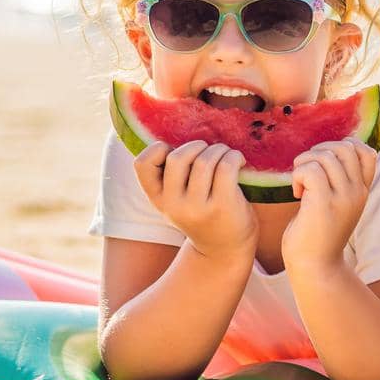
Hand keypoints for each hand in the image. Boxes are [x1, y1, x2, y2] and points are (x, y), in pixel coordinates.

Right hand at [133, 141, 256, 257]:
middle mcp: (173, 204)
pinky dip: (234, 156)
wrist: (224, 250)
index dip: (158, 148)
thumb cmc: (203, 214)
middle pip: (177, 157)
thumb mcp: (177, 200)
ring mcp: (197, 207)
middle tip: (210, 151)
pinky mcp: (222, 206)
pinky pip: (226, 167)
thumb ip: (172, 176)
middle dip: (197, 146)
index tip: (177, 152)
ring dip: (219, 150)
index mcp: (158, 199)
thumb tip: (181, 128)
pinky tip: (239, 161)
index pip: (141, 164)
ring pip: (204, 160)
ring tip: (227, 155)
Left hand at [282, 138, 377, 269]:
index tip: (325, 163)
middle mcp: (357, 191)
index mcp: (362, 191)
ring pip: (324, 156)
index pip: (367, 152)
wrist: (316, 266)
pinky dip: (297, 176)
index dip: (343, 147)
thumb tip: (325, 153)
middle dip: (319, 151)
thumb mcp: (338, 205)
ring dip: (304, 164)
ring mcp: (343, 197)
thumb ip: (339, 182)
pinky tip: (297, 193)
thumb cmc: (319, 235)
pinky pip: (310, 170)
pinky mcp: (324, 203)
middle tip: (307, 172)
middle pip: (345, 147)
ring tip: (300, 185)